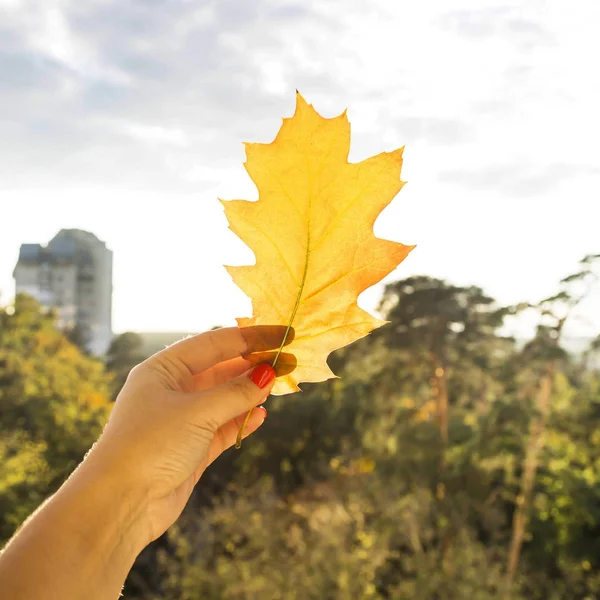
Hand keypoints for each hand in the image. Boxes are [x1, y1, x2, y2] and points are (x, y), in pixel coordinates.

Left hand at [89, 326, 284, 545]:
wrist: (120, 505)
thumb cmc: (150, 445)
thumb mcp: (197, 412)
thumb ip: (236, 392)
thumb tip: (268, 373)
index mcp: (163, 369)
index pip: (213, 343)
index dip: (249, 337)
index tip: (282, 335)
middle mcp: (171, 391)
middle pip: (220, 370)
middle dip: (252, 365)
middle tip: (287, 362)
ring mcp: (181, 421)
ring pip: (223, 399)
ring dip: (249, 393)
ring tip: (279, 385)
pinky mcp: (190, 449)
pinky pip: (222, 428)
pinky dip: (241, 421)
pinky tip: (261, 416)